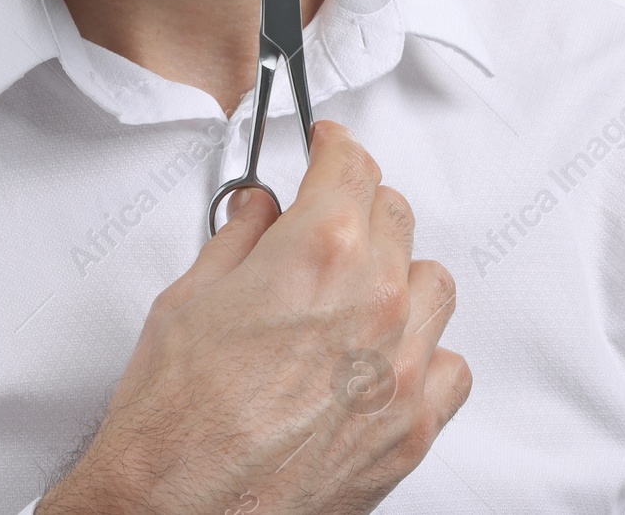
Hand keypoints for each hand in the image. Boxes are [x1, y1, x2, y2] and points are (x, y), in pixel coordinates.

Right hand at [38, 120, 470, 514]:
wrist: (182, 512)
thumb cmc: (175, 419)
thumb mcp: (188, 297)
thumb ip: (238, 239)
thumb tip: (259, 212)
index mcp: (318, 251)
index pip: (352, 165)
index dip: (335, 146)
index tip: (328, 146)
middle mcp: (374, 301)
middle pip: (395, 214)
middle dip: (358, 205)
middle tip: (326, 217)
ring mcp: (400, 367)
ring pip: (434, 283)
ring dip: (399, 273)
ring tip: (356, 287)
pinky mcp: (412, 428)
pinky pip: (449, 365)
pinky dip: (423, 353)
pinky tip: (384, 355)